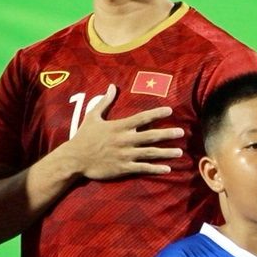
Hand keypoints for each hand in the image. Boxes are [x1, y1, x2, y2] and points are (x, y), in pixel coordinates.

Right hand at [59, 85, 185, 179]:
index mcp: (120, 126)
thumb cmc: (83, 137)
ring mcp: (125, 155)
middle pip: (151, 136)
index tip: (170, 111)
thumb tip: (112, 86)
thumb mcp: (92, 116)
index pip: (143, 118)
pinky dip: (156, 169)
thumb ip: (105, 102)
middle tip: (182, 132)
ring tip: (180, 152)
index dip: (157, 114)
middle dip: (168, 134)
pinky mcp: (123, 168)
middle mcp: (125, 140)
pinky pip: (143, 168)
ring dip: (166, 152)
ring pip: (150, 153)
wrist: (74, 159)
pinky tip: (167, 169)